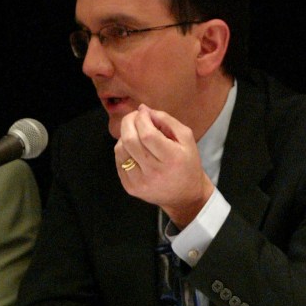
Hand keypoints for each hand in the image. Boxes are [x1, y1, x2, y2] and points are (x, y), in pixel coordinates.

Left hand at [115, 105, 214, 226]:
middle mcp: (155, 172)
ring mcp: (140, 182)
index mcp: (172, 159)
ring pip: (121, 149)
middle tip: (134, 117)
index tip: (143, 111)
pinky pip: (119, 161)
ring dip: (125, 135)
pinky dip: (123, 150)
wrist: (185, 196)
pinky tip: (133, 148)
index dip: (141, 118)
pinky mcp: (130, 187)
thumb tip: (144, 110)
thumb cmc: (187, 164)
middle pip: (130, 140)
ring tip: (135, 133)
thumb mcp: (187, 139)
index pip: (147, 134)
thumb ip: (168, 121)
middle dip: (129, 122)